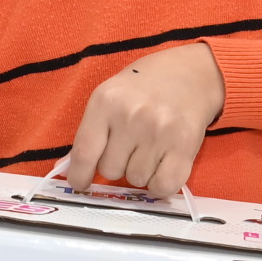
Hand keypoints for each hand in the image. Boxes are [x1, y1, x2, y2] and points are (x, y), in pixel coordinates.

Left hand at [64, 41, 226, 196]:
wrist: (192, 74)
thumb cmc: (145, 88)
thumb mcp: (111, 97)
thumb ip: (91, 131)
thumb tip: (68, 169)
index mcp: (106, 101)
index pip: (84, 152)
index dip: (79, 175)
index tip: (81, 183)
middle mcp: (130, 116)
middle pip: (110, 170)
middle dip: (118, 165)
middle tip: (132, 146)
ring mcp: (158, 132)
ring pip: (136, 180)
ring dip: (141, 172)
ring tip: (151, 147)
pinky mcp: (183, 146)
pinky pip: (163, 186)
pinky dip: (161, 185)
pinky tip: (163, 166)